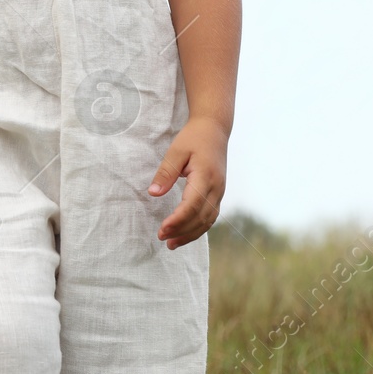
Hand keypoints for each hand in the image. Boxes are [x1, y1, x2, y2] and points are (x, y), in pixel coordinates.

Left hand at [147, 116, 228, 249]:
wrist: (215, 130)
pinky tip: (185, 234)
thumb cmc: (193, 138)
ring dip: (190, 234)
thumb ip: (165, 173)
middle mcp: (216, 187)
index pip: (192, 205)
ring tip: (171, 244)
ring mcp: (219, 192)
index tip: (162, 229)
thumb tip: (153, 193)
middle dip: (182, 231)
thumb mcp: (176, 151)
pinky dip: (198, 228)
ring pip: (207, 220)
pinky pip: (210, 216)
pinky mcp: (218, 193)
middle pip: (201, 217)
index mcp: (205, 176)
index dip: (178, 220)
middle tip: (162, 238)